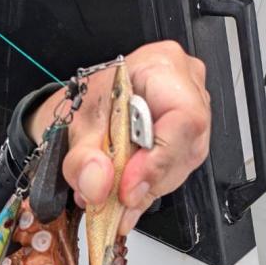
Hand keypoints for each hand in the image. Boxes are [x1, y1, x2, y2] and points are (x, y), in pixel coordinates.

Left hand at [25, 40, 210, 233]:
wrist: (86, 109)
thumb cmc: (89, 102)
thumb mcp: (74, 125)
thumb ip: (82, 158)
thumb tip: (98, 183)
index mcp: (162, 66)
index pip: (183, 117)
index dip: (158, 159)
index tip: (128, 187)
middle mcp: (186, 87)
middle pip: (184, 148)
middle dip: (147, 181)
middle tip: (114, 198)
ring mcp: (191, 115)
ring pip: (181, 167)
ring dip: (145, 190)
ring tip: (112, 198)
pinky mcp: (186, 141)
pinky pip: (174, 173)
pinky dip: (145, 191)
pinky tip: (124, 196)